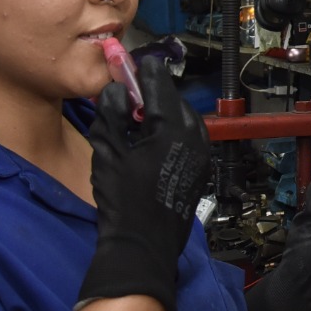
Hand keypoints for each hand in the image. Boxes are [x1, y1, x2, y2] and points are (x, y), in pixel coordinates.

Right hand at [78, 56, 211, 310]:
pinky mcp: (202, 171)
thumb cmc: (123, 201)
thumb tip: (117, 89)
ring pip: (184, 120)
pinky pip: (188, 140)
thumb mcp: (107, 150)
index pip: (160, 85)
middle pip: (175, 101)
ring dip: (164, 113)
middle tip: (130, 92)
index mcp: (174, 128)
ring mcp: (203, 156)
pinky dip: (172, 133)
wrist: (143, 247)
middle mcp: (196, 138)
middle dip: (153, 93)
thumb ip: (112, 112)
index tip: (132, 63)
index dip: (143, 72)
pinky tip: (152, 141)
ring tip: (138, 117)